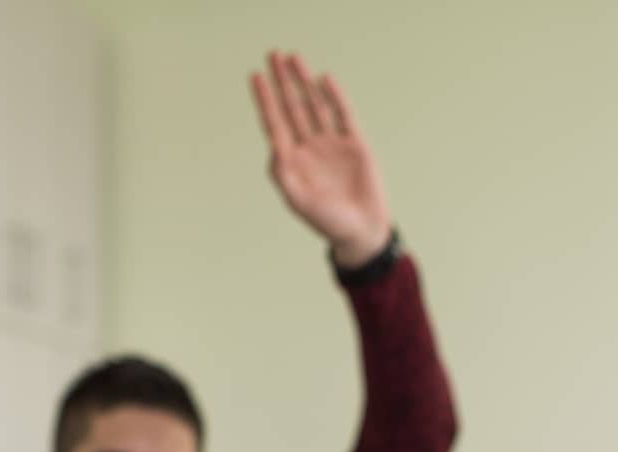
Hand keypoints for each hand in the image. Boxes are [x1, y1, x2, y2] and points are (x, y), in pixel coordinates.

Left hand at [249, 51, 393, 267]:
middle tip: (273, 55)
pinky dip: (334, 97)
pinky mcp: (355, 144)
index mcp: (292, 160)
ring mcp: (332, 143)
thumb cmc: (327, 220)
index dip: (264, 100)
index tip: (255, 76)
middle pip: (292, 107)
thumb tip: (274, 146)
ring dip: (303, 82)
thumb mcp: (298, 200)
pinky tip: (323, 80)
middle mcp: (309, 147)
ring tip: (294, 58)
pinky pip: (342, 115)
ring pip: (314, 105)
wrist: (362, 230)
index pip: (274, 123)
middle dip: (282, 81)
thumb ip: (282, 174)